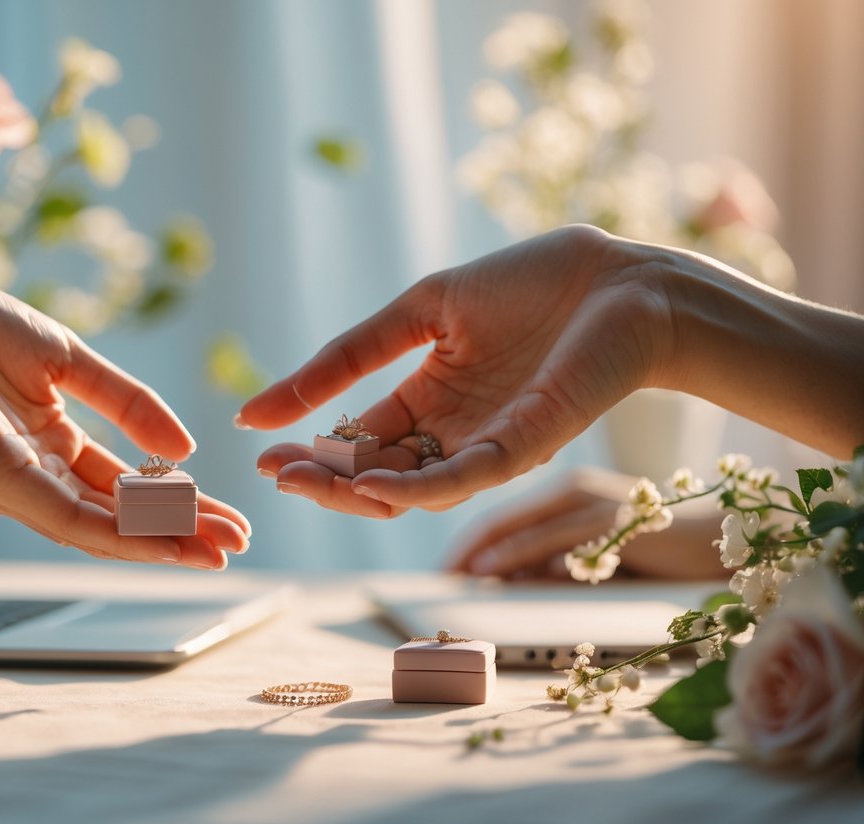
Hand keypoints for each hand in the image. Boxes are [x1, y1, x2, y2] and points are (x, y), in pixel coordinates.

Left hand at [0, 274, 249, 567]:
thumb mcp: (66, 359)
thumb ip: (125, 401)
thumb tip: (185, 448)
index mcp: (48, 447)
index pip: (122, 489)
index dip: (176, 505)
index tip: (229, 517)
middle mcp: (32, 477)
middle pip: (117, 517)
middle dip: (179, 532)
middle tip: (236, 544)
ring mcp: (11, 484)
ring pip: (97, 527)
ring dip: (159, 541)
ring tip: (215, 548)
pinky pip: (63, 515)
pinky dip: (117, 532)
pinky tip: (162, 540)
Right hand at [239, 225, 674, 514]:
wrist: (620, 276)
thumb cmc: (533, 284)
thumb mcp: (422, 308)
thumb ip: (349, 355)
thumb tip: (259, 406)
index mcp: (430, 400)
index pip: (360, 441)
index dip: (312, 450)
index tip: (260, 446)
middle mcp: (455, 435)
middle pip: (376, 475)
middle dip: (322, 479)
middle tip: (273, 474)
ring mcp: (489, 446)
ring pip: (412, 490)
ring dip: (356, 491)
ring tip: (302, 478)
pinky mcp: (525, 445)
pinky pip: (464, 478)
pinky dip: (418, 487)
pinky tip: (373, 484)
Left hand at [447, 468, 726, 580]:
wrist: (720, 542)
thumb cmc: (655, 554)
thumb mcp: (595, 562)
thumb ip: (555, 569)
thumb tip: (509, 588)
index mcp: (564, 497)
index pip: (502, 520)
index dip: (466, 547)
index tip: (443, 576)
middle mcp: (572, 493)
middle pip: (502, 521)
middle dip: (466, 553)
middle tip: (437, 581)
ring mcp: (592, 505)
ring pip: (525, 529)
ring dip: (488, 556)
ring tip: (458, 578)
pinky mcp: (614, 522)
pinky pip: (558, 540)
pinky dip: (524, 556)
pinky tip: (497, 570)